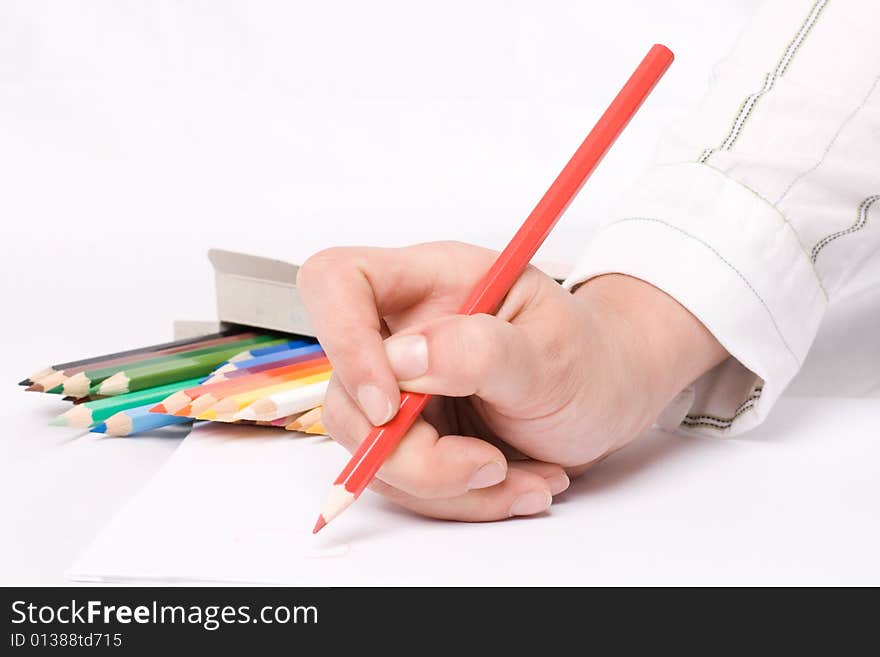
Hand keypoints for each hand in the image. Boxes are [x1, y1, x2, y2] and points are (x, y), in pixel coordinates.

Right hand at [297, 241, 725, 521]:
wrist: (610, 397)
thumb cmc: (589, 358)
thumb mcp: (551, 353)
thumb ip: (479, 351)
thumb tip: (401, 358)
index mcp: (432, 281)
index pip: (337, 281)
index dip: (343, 343)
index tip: (391, 407)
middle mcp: (404, 331)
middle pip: (347, 397)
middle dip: (413, 455)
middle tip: (488, 465)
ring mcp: (405, 388)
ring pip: (373, 454)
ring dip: (448, 486)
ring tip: (522, 477)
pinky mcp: (415, 436)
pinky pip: (406, 483)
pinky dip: (461, 498)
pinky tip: (518, 483)